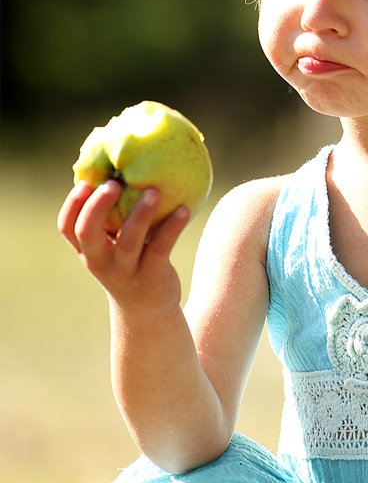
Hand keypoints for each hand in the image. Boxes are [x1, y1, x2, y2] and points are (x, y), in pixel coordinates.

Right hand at [57, 180, 189, 314]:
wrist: (146, 310)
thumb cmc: (131, 264)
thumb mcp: (115, 246)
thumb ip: (115, 219)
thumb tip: (130, 171)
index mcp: (88, 250)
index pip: (67, 227)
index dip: (72, 205)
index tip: (85, 183)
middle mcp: (101, 261)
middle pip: (88, 233)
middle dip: (97, 207)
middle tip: (114, 183)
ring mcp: (125, 270)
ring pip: (129, 240)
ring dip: (141, 214)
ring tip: (154, 190)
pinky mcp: (151, 275)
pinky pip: (161, 247)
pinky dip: (172, 227)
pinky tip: (184, 209)